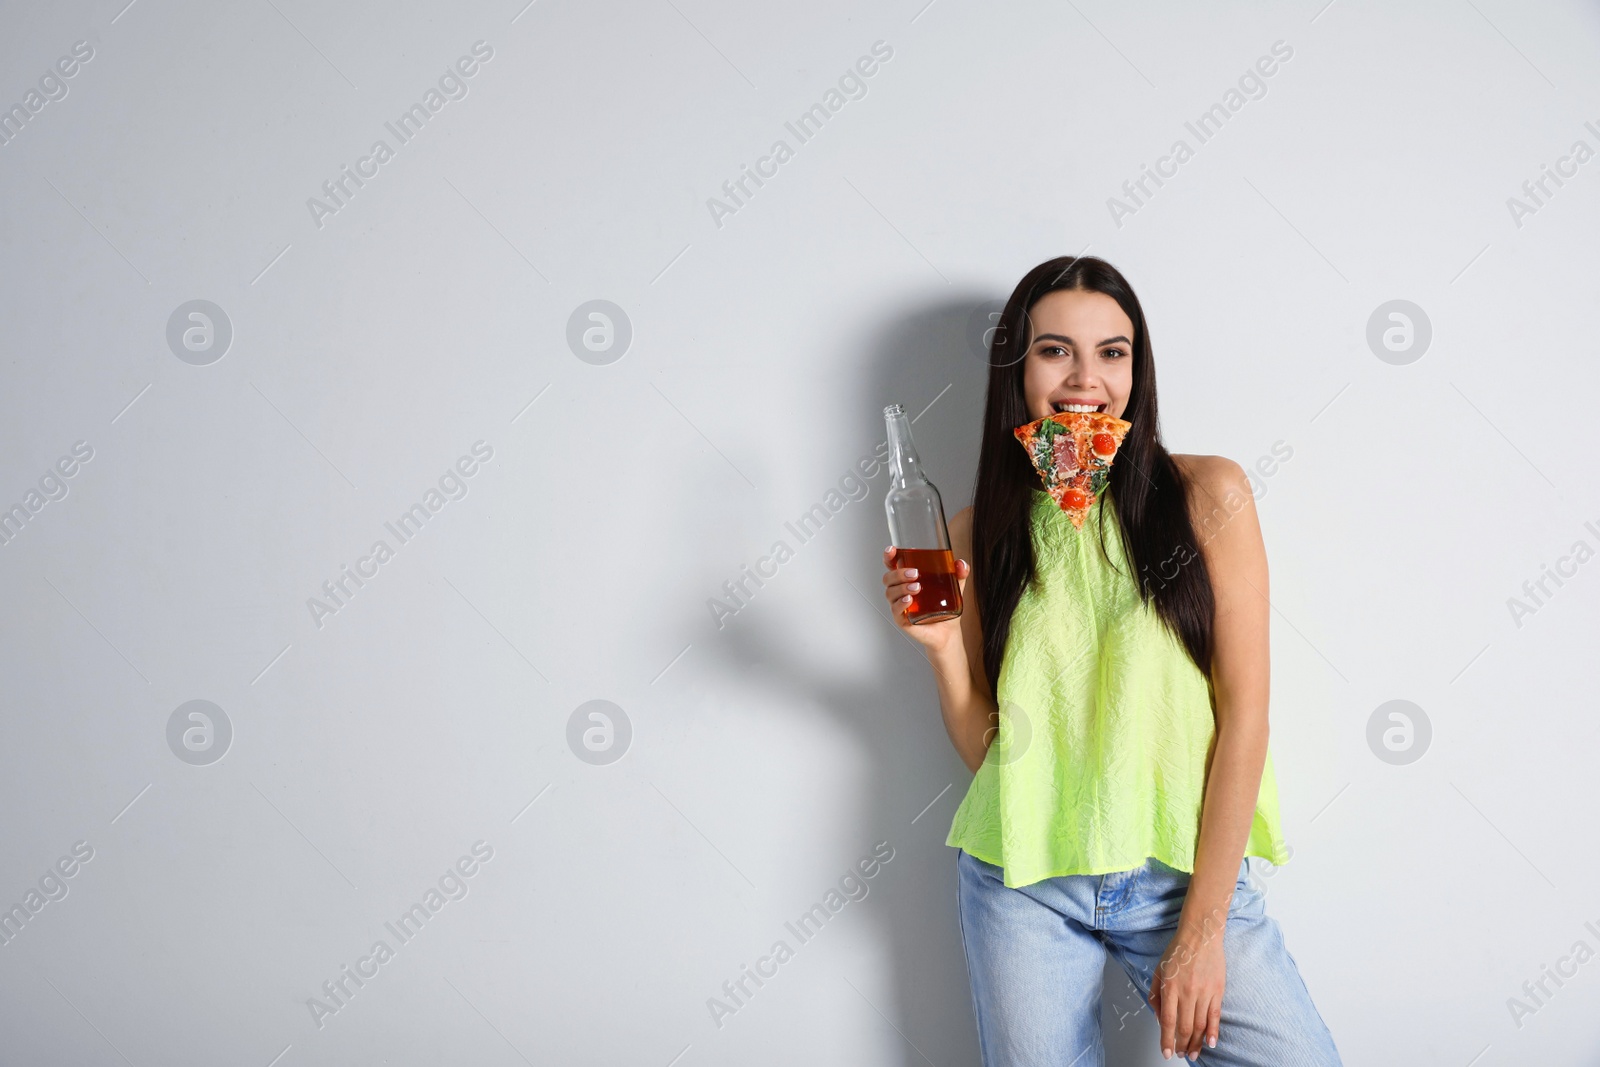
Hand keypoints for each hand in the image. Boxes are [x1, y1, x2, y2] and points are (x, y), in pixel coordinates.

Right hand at [880, 547, 968, 650]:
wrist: (948, 632)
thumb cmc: (946, 608)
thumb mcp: (955, 587)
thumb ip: (959, 573)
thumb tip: (961, 563)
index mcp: (908, 580)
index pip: (892, 565)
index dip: (888, 557)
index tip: (892, 550)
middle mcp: (900, 591)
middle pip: (888, 578)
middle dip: (899, 573)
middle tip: (915, 573)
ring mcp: (900, 606)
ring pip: (890, 592)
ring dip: (901, 587)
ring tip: (917, 588)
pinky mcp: (902, 620)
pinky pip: (895, 610)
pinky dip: (901, 603)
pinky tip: (910, 600)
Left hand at [1149, 925, 1225, 1059]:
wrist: (1201, 935)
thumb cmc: (1178, 951)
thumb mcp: (1158, 970)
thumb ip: (1156, 996)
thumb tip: (1159, 1019)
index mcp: (1170, 987)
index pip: (1168, 1021)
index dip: (1167, 1040)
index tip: (1166, 1053)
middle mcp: (1187, 992)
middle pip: (1184, 1026)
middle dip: (1181, 1045)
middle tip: (1179, 1055)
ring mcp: (1204, 992)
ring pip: (1200, 1025)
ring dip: (1195, 1043)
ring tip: (1192, 1054)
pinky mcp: (1217, 991)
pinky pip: (1215, 1016)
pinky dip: (1213, 1032)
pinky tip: (1210, 1043)